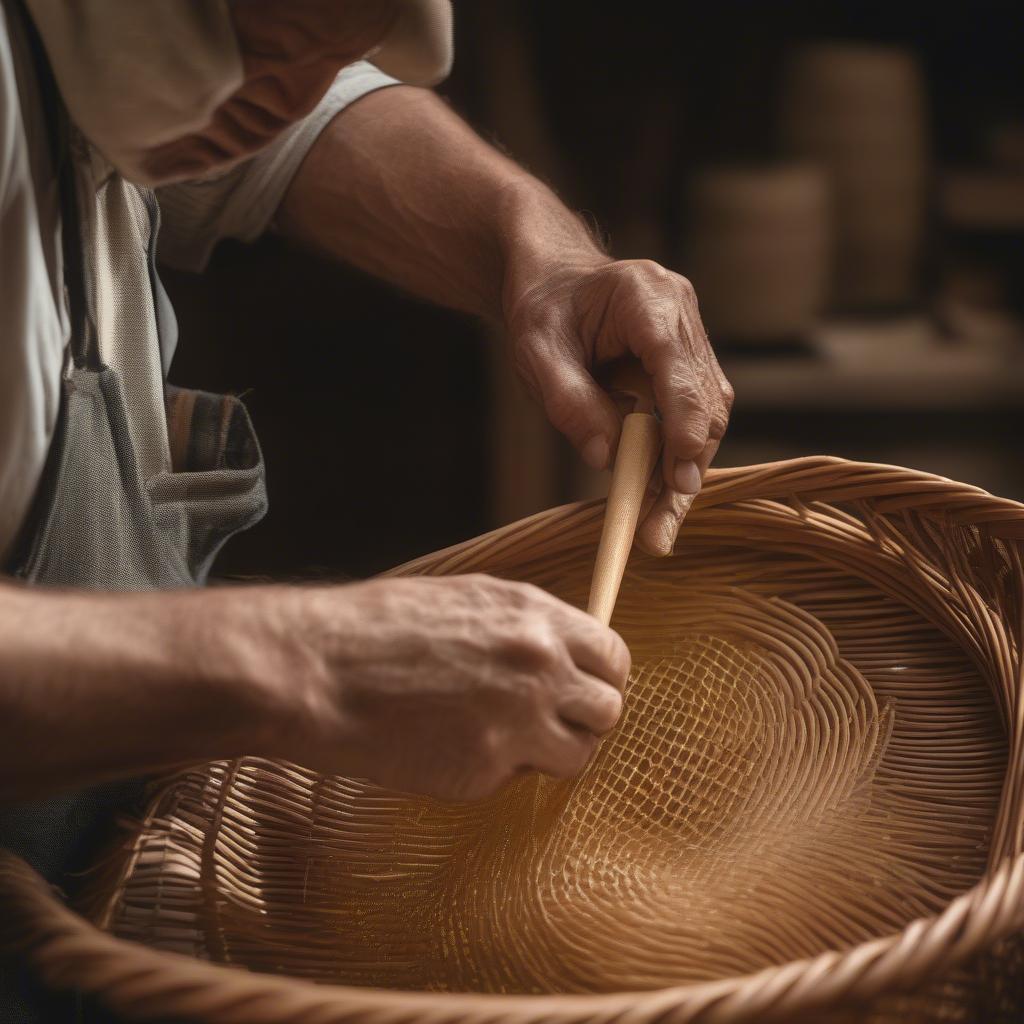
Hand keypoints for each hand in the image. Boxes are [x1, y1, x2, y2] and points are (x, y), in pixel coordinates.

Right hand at [257, 575, 630, 801]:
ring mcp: (517, 721)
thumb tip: (561, 652)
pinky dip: (498, 773)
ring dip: (552, 753)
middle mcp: (539, 666)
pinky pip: (518, 780)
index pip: (613, 656)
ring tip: (505, 741)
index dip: (600, 677)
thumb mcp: (465, 600)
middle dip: (584, 719)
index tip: (581, 689)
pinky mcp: (486, 770)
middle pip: (609, 709)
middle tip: (547, 722)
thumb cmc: (377, 628)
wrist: (318, 668)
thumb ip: (523, 627)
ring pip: (579, 755)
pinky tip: (453, 749)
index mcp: (534, 616)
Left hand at [505, 257, 732, 555]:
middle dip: (685, 469)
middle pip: (704, 401)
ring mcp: (691, 334)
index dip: (683, 428)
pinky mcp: (688, 358)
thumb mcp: (535, 351)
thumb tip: (605, 457)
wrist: (554, 276)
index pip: (679, 370)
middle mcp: (681, 313)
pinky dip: (677, 453)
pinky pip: (693, 412)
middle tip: (658, 531)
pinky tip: (658, 492)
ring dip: (684, 470)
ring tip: (656, 526)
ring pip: (708, 413)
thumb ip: (568, 401)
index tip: (678, 482)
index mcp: (646, 298)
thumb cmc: (542, 308)